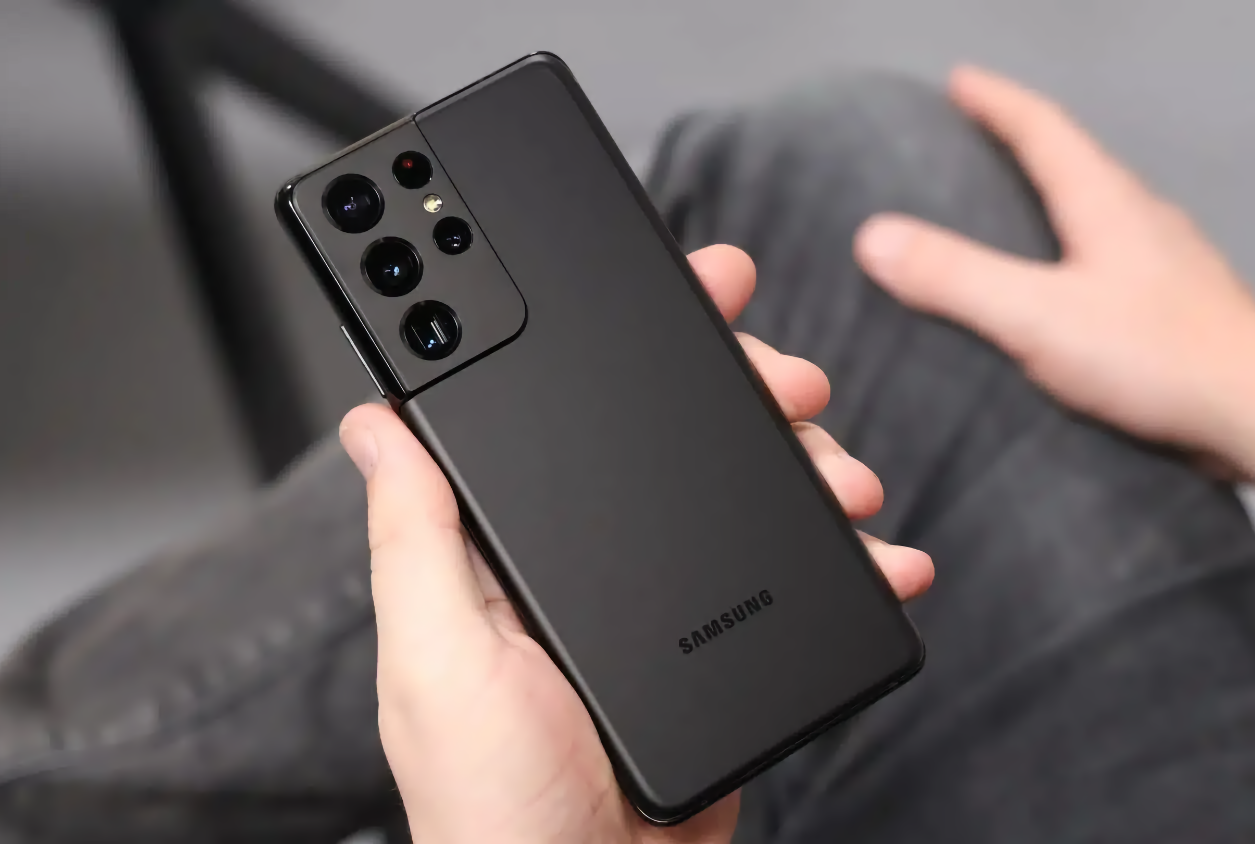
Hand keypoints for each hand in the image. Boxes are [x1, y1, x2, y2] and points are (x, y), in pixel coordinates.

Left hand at [338, 245, 933, 843]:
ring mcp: (660, 606)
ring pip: (744, 494)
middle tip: (786, 376)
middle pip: (667, 438)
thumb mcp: (436, 663)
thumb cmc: (493, 809)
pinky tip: (880, 551)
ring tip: (844, 475)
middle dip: (739, 388)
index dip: (609, 339)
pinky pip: (790, 578)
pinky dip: (843, 557)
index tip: (673, 283)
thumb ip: (416, 539)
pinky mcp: (721, 651)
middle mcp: (586, 566)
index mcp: (509, 553)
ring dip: (806, 463)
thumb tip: (374, 418)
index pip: (557, 415)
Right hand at [855, 65, 1254, 463]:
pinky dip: (1070, 253)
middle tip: (970, 142)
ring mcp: (1165, 262)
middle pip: (1074, 163)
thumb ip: (956, 279)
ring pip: (1096, 212)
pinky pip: (1108, 260)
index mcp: (1105, 201)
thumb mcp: (1036, 316)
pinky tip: (1058, 290)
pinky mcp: (1175, 308)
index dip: (997, 102)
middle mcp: (1139, 218)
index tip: (957, 82)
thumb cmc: (1151, 354)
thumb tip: (873, 237)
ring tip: (1006, 214)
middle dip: (1021, 145)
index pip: (1044, 129)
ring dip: (1050, 200)